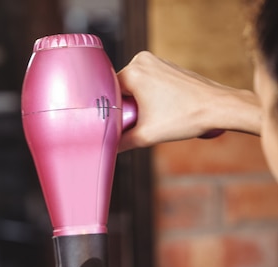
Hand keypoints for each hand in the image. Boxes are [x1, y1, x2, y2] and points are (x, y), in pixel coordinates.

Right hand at [117, 51, 259, 149]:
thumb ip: (121, 142)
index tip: (115, 126)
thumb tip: (108, 148)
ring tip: (149, 119)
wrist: (217, 107)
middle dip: (125, 109)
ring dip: (137, 105)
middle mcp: (142, 61)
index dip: (110, 112)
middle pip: (120, 90)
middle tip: (134, 126)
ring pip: (134, 88)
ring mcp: (156, 62)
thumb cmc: (185, 117)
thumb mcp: (146, 136)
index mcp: (133, 72)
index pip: (107, 93)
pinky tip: (159, 111)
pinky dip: (148, 98)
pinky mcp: (167, 67)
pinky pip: (147, 84)